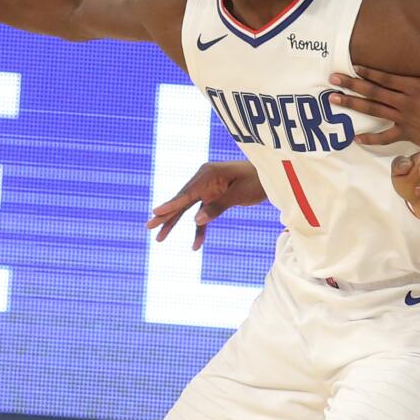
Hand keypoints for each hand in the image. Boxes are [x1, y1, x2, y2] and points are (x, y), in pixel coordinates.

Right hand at [145, 161, 266, 249]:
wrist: (270, 175)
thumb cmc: (256, 180)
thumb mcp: (238, 194)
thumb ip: (216, 207)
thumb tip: (195, 221)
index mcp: (207, 174)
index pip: (186, 194)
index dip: (170, 206)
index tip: (155, 214)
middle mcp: (204, 180)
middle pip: (182, 201)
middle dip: (166, 216)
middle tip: (149, 227)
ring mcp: (208, 188)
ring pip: (188, 208)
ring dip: (175, 223)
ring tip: (160, 238)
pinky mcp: (214, 197)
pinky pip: (202, 214)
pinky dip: (199, 229)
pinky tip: (195, 245)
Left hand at [328, 29, 419, 147]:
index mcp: (417, 88)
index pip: (388, 78)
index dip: (370, 72)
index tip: (353, 65)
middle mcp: (406, 103)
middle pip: (374, 93)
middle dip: (352, 85)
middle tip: (332, 80)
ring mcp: (404, 119)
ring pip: (374, 111)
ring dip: (353, 105)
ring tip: (334, 100)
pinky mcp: (407, 134)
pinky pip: (386, 138)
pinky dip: (371, 139)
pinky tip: (355, 138)